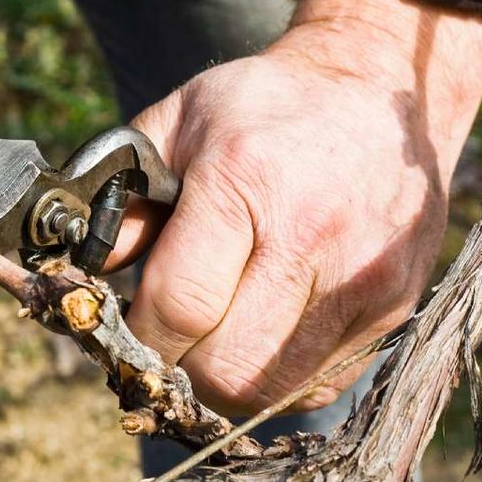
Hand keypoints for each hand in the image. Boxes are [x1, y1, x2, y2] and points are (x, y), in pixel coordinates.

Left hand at [109, 0, 481, 415]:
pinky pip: (319, 386)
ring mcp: (363, 278)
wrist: (376, 88)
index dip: (140, 338)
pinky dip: (278, 381)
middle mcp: (313, 235)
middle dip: (180, 370)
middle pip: (227, 370)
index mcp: (245, 179)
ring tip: (210, 345)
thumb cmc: (262, 108)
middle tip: (167, 344)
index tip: (128, 332)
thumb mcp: (177, 124)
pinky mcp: (393, 307)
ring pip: (273, 394)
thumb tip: (87, 278)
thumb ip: (124, 201)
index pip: (179, 307)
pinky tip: (261, 338)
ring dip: (226, 385)